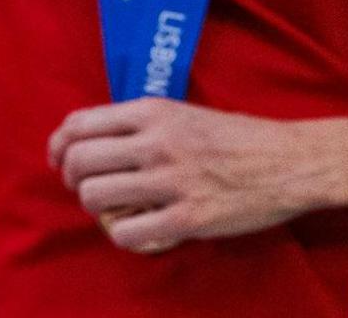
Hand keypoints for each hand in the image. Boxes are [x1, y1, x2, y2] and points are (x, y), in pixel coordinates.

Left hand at [47, 97, 329, 251]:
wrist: (288, 162)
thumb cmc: (237, 136)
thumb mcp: (183, 112)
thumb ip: (141, 124)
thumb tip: (95, 140)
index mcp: (153, 111)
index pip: (80, 124)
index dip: (59, 146)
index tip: (60, 161)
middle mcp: (156, 143)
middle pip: (80, 162)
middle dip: (73, 180)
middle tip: (87, 189)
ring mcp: (171, 181)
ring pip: (97, 197)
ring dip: (96, 208)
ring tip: (114, 210)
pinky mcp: (188, 218)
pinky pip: (129, 233)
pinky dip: (123, 235)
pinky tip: (137, 230)